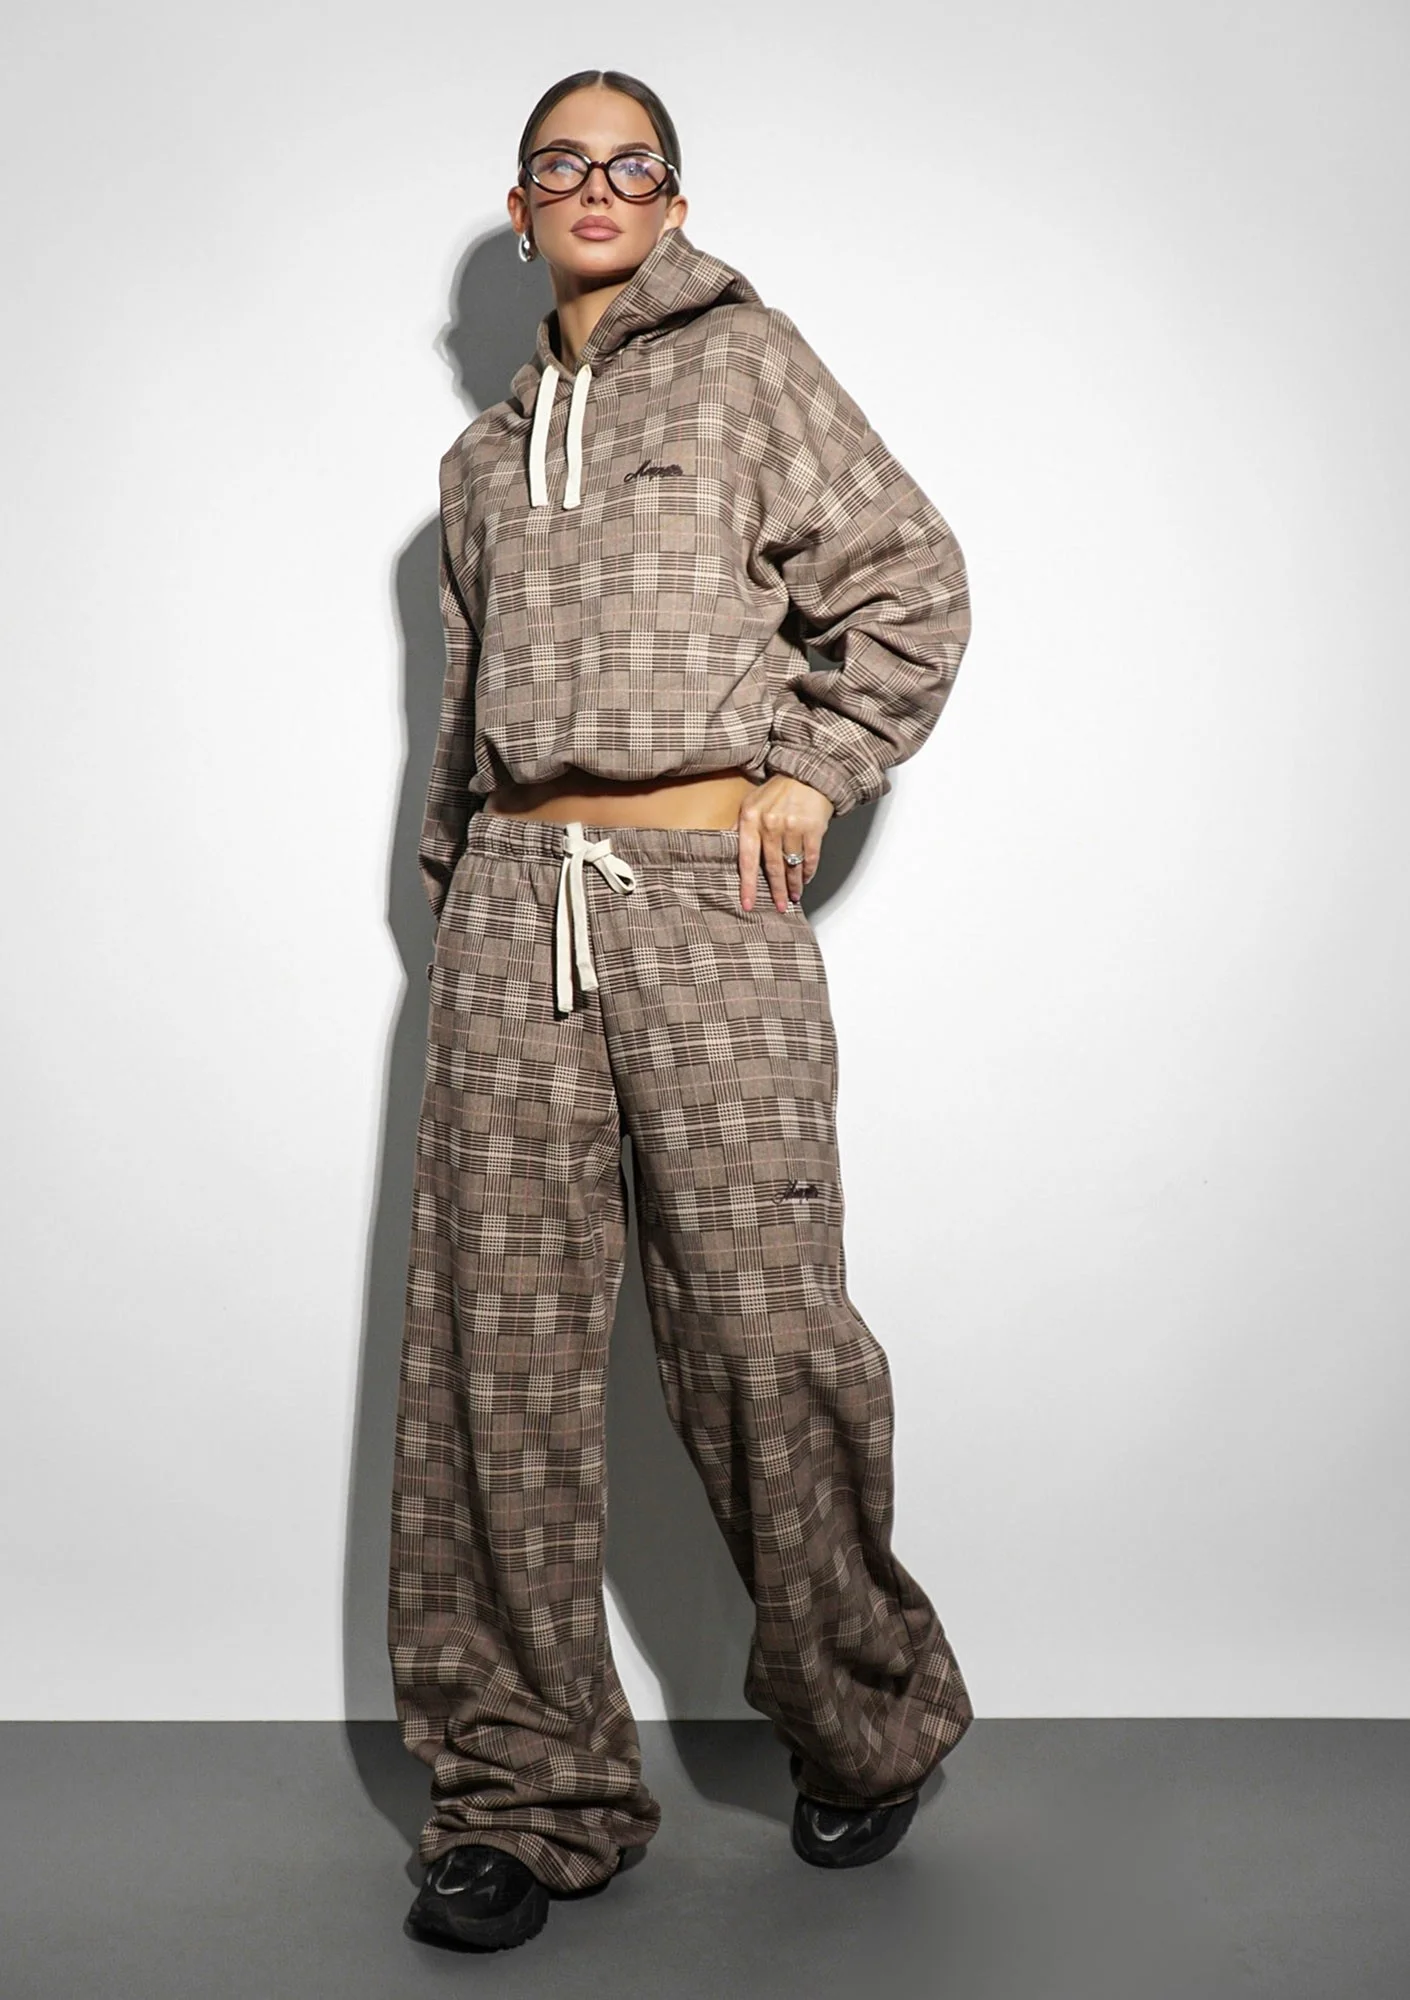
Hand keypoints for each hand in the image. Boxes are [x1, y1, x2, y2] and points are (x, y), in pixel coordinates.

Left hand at [737, 776, 833, 912]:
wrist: (808, 774)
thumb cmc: (778, 790)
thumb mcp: (751, 802)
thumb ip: (739, 825)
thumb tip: (725, 843)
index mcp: (750, 818)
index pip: (747, 859)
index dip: (748, 884)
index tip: (748, 903)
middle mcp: (770, 823)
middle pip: (772, 867)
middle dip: (776, 891)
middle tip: (779, 906)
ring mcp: (793, 827)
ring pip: (792, 866)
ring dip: (793, 884)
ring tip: (793, 896)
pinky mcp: (813, 828)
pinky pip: (810, 858)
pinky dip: (808, 872)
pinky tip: (805, 879)